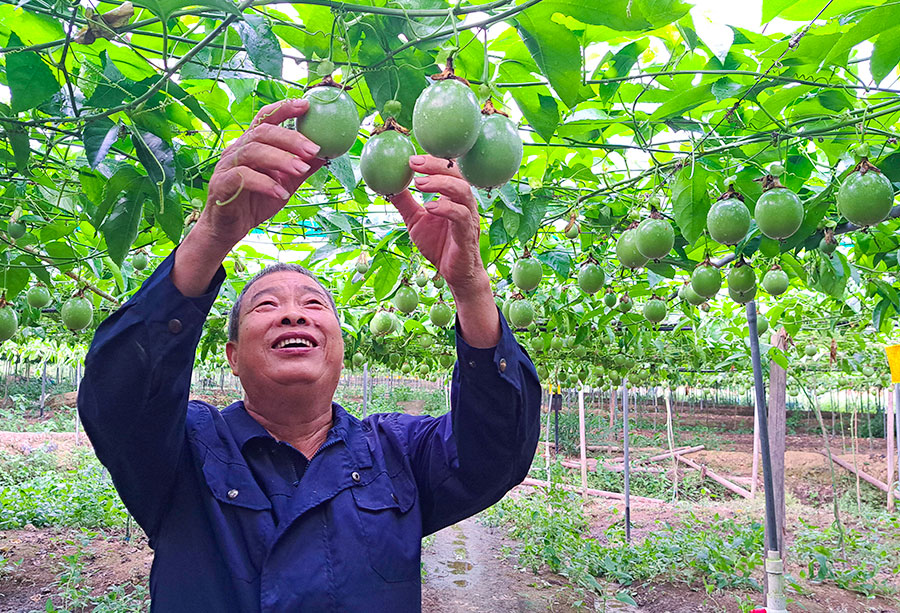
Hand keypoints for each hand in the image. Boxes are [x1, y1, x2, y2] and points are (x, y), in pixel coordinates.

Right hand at [172, 100, 324, 296]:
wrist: (230, 229)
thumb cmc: (256, 202)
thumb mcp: (286, 183)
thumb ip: (302, 167)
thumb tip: (327, 154)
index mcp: (252, 144)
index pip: (265, 118)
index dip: (283, 108)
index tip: (306, 105)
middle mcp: (237, 150)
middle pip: (262, 132)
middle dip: (290, 138)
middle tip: (314, 149)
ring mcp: (227, 166)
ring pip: (252, 152)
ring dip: (280, 159)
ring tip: (301, 171)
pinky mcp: (221, 185)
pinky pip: (242, 177)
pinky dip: (264, 183)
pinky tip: (281, 194)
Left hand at [390, 155, 499, 347]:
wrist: (455, 274)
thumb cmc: (439, 245)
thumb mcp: (416, 221)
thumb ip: (406, 202)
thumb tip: (387, 184)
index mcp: (453, 196)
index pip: (448, 170)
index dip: (432, 160)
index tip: (411, 156)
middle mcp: (464, 203)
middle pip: (457, 174)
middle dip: (435, 165)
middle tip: (413, 162)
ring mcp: (469, 218)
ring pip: (462, 192)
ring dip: (441, 184)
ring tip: (419, 183)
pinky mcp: (468, 234)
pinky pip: (461, 216)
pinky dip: (446, 208)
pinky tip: (430, 206)